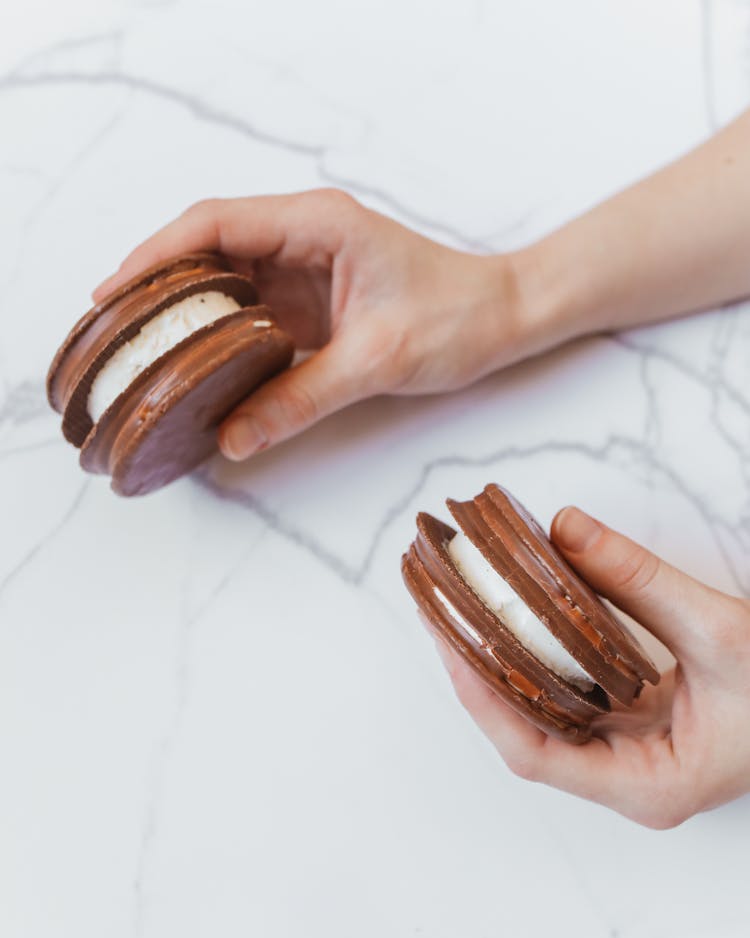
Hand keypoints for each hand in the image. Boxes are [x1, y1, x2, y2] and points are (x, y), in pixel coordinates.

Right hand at [94, 191, 526, 459]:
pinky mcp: (311, 299)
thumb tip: (234, 437)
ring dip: (185, 311)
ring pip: (225, 280)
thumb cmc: (458, 317)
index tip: (114, 291)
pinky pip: (250, 311)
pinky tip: (195, 365)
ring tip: (140, 350)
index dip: (156, 255)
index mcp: (316, 223)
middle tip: (114, 330)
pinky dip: (218, 336)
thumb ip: (302, 398)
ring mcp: (305, 267)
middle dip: (158, 284)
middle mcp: (303, 235)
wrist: (504, 317)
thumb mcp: (377, 361)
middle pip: (208, 248)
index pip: (214, 224)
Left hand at [424, 506, 749, 827]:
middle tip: (441, 613)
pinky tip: (524, 618)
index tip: (448, 643)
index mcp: (648, 786)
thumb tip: (567, 530)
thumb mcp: (722, 633)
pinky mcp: (644, 726)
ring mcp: (637, 755)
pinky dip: (547, 657)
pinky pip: (578, 693)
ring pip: (549, 713)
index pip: (535, 754)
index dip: (482, 699)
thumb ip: (642, 581)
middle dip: (481, 674)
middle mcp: (632, 779)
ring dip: (508, 663)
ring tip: (467, 611)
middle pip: (530, 732)